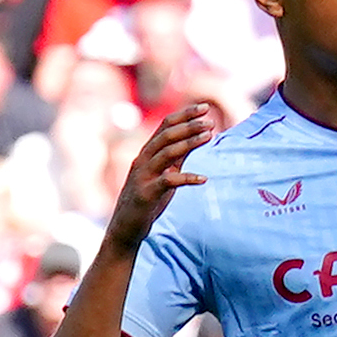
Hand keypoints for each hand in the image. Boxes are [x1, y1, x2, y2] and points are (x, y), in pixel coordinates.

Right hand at [105, 101, 219, 250]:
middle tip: (209, 120)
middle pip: (165, 135)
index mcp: (147, 154)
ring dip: (189, 143)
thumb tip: (196, 140)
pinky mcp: (146, 194)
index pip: (165, 127)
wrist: (126, 229)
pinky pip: (167, 182)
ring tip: (210, 136)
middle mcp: (142, 161)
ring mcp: (142, 177)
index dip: (184, 115)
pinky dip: (186, 178)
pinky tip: (204, 179)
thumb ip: (177, 158)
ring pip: (165, 153)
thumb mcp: (165, 174)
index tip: (205, 108)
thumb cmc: (148, 200)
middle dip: (188, 125)